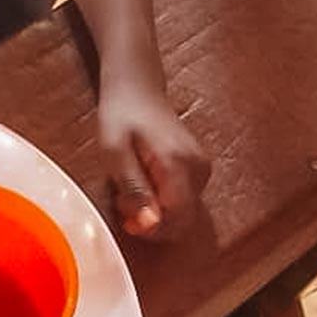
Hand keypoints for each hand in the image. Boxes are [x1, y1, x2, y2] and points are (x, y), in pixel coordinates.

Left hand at [97, 78, 209, 240]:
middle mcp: (198, 168)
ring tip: (130, 186)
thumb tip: (150, 224)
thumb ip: (134, 189)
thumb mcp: (114, 153)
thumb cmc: (121, 116)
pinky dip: (162, 200)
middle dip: (152, 221)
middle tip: (124, 200)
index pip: (177, 218)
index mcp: (179, 163)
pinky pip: (183, 200)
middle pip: (183, 220)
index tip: (127, 218)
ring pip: (182, 212)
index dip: (152, 228)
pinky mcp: (199, 169)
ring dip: (155, 211)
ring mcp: (202, 168)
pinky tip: (143, 182)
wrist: (136, 89)